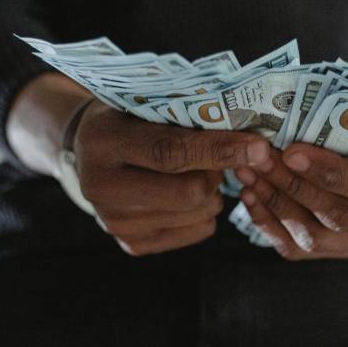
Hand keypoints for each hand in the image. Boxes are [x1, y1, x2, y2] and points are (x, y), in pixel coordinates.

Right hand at [74, 102, 269, 255]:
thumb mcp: (145, 101)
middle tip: (218, 155)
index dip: (219, 150)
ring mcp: (114, 222)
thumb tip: (250, 138)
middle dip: (217, 172)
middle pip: (189, 192)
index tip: (258, 147)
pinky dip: (205, 210)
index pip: (170, 152)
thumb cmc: (129, 116)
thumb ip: (186, 113)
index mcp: (103, 142)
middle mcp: (100, 188)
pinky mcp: (132, 245)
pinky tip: (187, 192)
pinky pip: (199, 230)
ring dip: (213, 190)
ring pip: (200, 212)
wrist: (88, 150)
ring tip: (195, 170)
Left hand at [234, 142, 347, 259]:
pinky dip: (269, 223)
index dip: (331, 173)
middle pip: (343, 216)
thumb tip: (301, 99)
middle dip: (294, 186)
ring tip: (247, 172)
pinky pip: (299, 249)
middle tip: (259, 158)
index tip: (292, 152)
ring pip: (317, 237)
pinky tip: (250, 195)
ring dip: (276, 203)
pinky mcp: (344, 251)